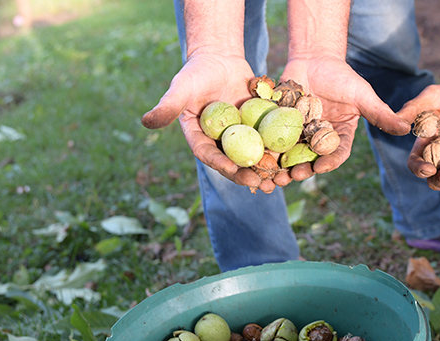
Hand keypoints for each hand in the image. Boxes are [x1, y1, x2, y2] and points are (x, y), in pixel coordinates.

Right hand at [142, 53, 279, 192]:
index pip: (210, 155)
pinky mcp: (256, 127)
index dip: (222, 165)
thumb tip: (145, 122)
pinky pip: (269, 139)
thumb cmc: (195, 72)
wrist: (219, 58)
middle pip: (235, 161)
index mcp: (200, 138)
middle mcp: (220, 141)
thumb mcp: (181, 88)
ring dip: (267, 168)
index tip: (236, 171)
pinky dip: (280, 149)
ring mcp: (240, 135)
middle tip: (263, 183)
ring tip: (281, 179)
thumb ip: (167, 106)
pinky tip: (294, 156)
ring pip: (255, 155)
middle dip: (249, 174)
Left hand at [273, 57, 410, 182]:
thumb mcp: (362, 94)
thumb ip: (379, 113)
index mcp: (340, 136)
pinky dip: (265, 148)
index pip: (335, 154)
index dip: (328, 162)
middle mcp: (319, 139)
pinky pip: (272, 139)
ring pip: (289, 154)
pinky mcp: (280, 125)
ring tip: (273, 173)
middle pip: (310, 160)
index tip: (320, 167)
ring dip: (281, 166)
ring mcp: (298, 133)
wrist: (314, 58)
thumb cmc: (342, 75)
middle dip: (301, 170)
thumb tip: (406, 128)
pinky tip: (258, 154)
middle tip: (291, 177)